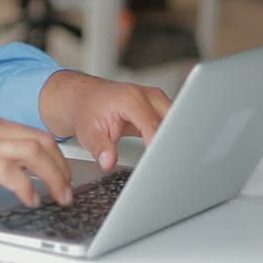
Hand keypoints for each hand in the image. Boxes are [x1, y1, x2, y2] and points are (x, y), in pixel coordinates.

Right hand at [0, 114, 73, 208]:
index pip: (29, 132)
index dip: (51, 154)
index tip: (59, 172)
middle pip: (40, 139)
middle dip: (62, 165)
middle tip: (66, 187)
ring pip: (35, 151)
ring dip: (54, 177)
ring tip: (58, 196)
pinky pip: (14, 173)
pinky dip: (29, 188)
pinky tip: (29, 200)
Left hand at [39, 71, 171, 170]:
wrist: (86, 97)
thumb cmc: (88, 110)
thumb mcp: (88, 132)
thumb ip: (100, 148)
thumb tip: (109, 162)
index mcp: (131, 99)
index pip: (153, 125)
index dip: (157, 146)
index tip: (157, 164)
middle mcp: (148, 96)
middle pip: (171, 123)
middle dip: (170, 144)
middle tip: (165, 166)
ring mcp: (157, 100)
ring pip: (176, 124)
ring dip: (171, 141)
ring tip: (165, 161)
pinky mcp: (160, 107)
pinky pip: (172, 124)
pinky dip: (169, 138)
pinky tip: (165, 153)